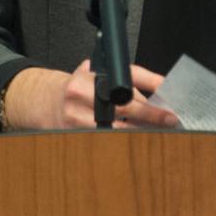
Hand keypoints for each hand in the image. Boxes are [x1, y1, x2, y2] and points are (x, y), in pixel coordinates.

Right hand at [8, 60, 179, 130]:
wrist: (46, 101)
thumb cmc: (81, 86)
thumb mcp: (104, 72)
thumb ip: (135, 77)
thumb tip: (164, 86)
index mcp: (89, 78)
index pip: (127, 89)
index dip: (150, 105)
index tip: (168, 114)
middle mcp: (80, 98)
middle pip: (124, 112)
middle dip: (150, 119)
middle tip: (169, 123)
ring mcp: (75, 120)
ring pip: (117, 132)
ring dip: (138, 133)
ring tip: (154, 133)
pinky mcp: (74, 137)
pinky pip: (105, 143)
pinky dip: (122, 143)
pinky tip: (133, 143)